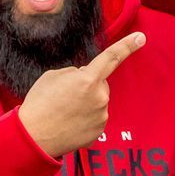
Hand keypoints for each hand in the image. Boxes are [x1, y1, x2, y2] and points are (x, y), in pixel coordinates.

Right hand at [18, 31, 145, 156]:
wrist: (33, 138)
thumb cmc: (39, 104)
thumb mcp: (53, 76)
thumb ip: (75, 73)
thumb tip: (85, 77)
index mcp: (87, 80)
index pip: (111, 58)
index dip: (127, 46)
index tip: (140, 37)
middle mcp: (99, 97)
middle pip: (99, 83)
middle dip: (87, 85)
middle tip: (64, 96)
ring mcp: (101, 115)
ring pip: (97, 100)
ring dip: (86, 102)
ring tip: (64, 111)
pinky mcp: (99, 130)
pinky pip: (96, 116)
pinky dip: (85, 117)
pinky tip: (70, 122)